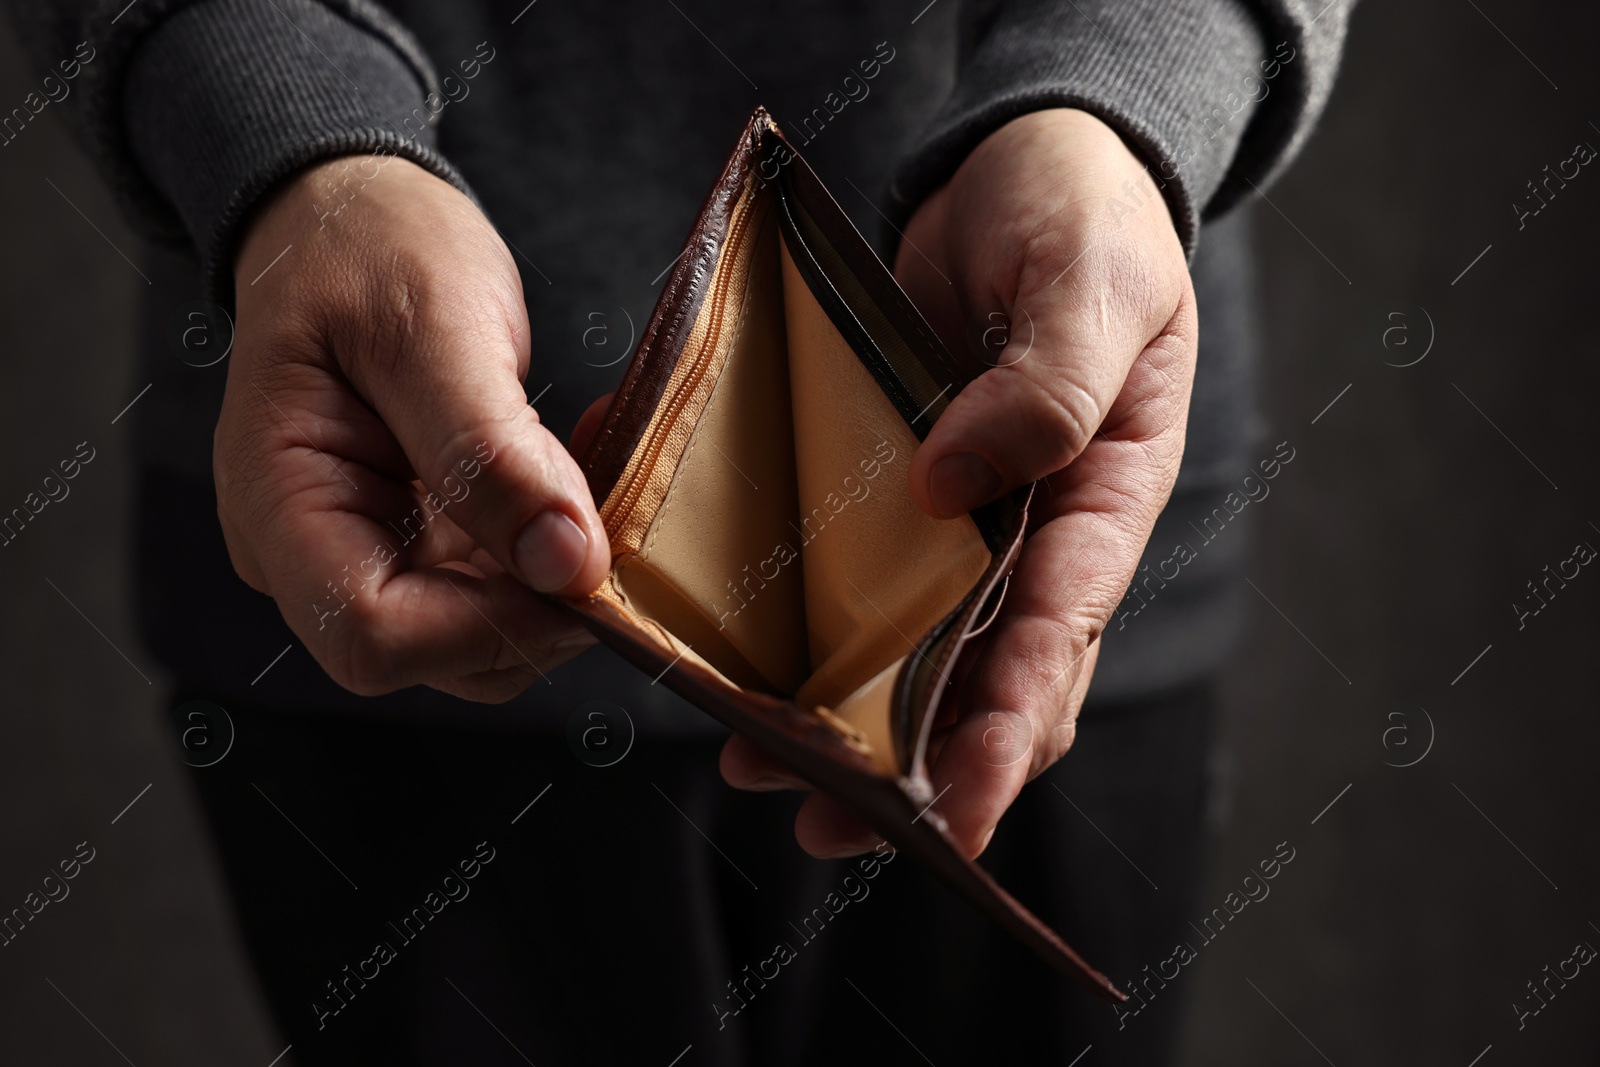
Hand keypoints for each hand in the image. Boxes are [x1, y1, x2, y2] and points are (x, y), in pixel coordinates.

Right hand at [220, 155, 609, 701]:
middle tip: (608, 510)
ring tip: (597, 475)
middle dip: (538, 603)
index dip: (490, 623)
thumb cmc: (367, 249)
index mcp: (278, 503)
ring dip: (558, 577)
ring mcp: (366, 551)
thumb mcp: (432, 327)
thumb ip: (490, 452)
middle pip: (435, 653)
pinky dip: (554, 548)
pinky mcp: (419, 541)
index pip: (372, 635)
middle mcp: (310, 551)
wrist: (350, 216)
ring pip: (482, 635)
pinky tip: (580, 475)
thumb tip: (566, 564)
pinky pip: (497, 586)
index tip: (581, 561)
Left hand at [721, 109, 1196, 856]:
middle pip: (987, 677)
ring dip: (848, 720)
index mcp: (1106, 495)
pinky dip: (811, 630)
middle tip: (835, 826)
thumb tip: (955, 489)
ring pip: (914, 650)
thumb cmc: (1083, 217)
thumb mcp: (1092, 284)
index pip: (1062, 633)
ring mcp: (965, 517)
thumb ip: (1046, 386)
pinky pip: (857, 577)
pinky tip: (747, 669)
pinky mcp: (896, 489)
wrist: (1023, 168)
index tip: (958, 805)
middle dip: (921, 766)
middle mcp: (1035, 528)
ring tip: (762, 768)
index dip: (1012, 726)